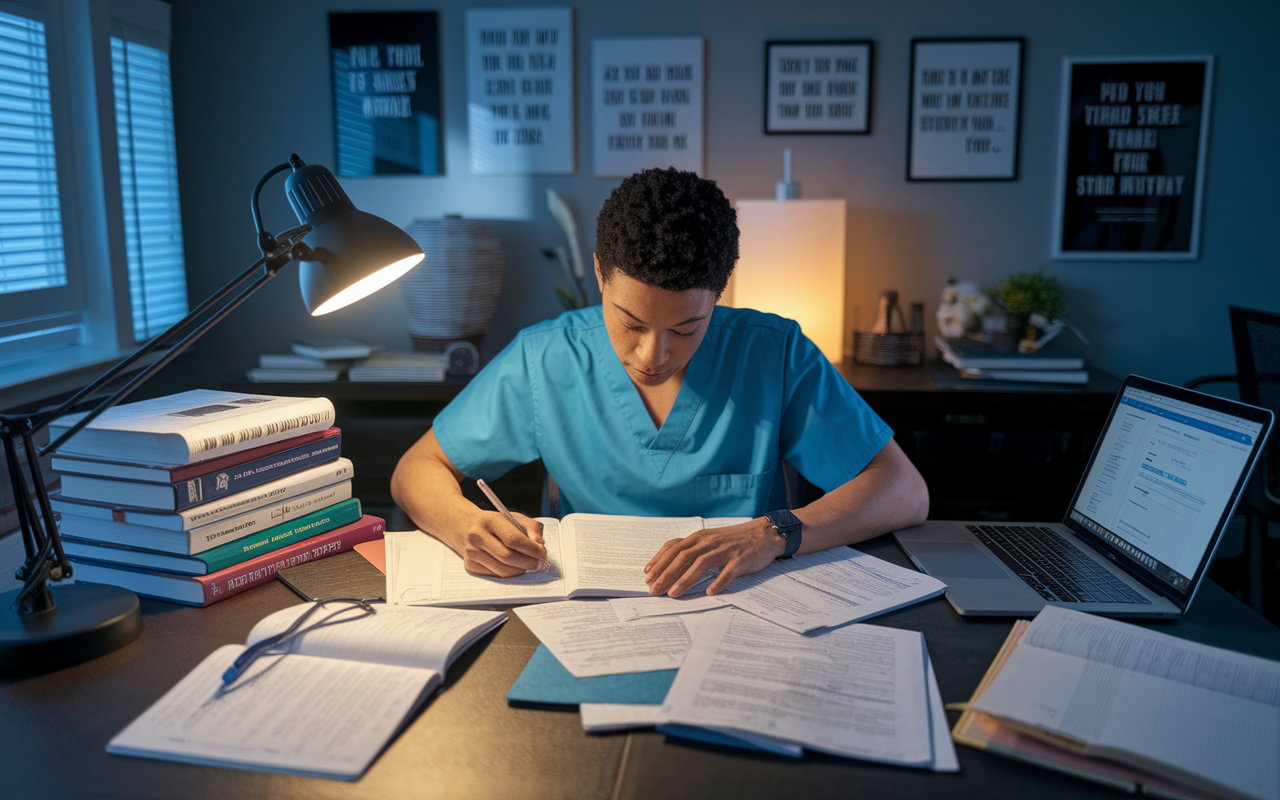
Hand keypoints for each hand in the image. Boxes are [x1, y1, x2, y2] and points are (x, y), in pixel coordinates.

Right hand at [453, 511, 548, 577]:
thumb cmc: (495, 523)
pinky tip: (516, 567)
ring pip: (503, 570)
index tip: (543, 553)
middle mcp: (477, 536)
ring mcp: (472, 553)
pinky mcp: (470, 566)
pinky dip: (510, 574)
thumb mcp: (514, 518)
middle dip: (529, 563)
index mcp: (489, 521)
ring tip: (531, 566)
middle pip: (508, 557)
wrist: (466, 526)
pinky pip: (496, 575)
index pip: (513, 539)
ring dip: (521, 570)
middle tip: (541, 565)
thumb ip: (532, 528)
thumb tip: (539, 545)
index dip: (531, 549)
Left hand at [644, 518, 785, 596]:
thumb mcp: (709, 540)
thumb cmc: (733, 540)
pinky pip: (727, 572)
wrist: (763, 534)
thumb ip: (691, 549)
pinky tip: (710, 592)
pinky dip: (718, 582)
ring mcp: (724, 551)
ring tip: (673, 593)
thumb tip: (670, 563)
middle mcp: (709, 542)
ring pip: (700, 564)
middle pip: (683, 557)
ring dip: (685, 579)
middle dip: (666, 574)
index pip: (674, 548)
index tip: (647, 575)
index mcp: (699, 537)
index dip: (659, 562)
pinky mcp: (740, 560)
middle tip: (654, 589)